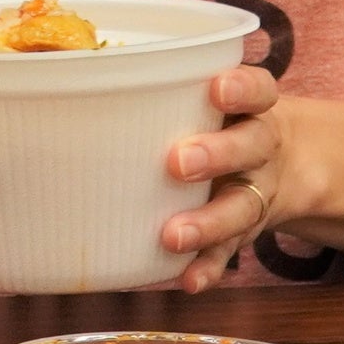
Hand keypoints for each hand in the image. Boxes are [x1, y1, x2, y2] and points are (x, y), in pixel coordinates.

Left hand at [162, 50, 324, 291]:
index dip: (242, 89)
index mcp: (251, 108)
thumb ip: (157, 86)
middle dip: (218, 155)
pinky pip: (229, 251)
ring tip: (173, 236)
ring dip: (208, 222)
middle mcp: (259, 148)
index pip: (258, 90)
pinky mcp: (244, 229)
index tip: (217, 88)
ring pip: (242, 206)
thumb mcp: (204, 95)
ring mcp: (255, 191)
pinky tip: (187, 281)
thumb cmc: (216, 118)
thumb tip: (62, 62)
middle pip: (250, 146)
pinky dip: (209, 267)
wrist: (281, 164)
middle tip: (178, 162)